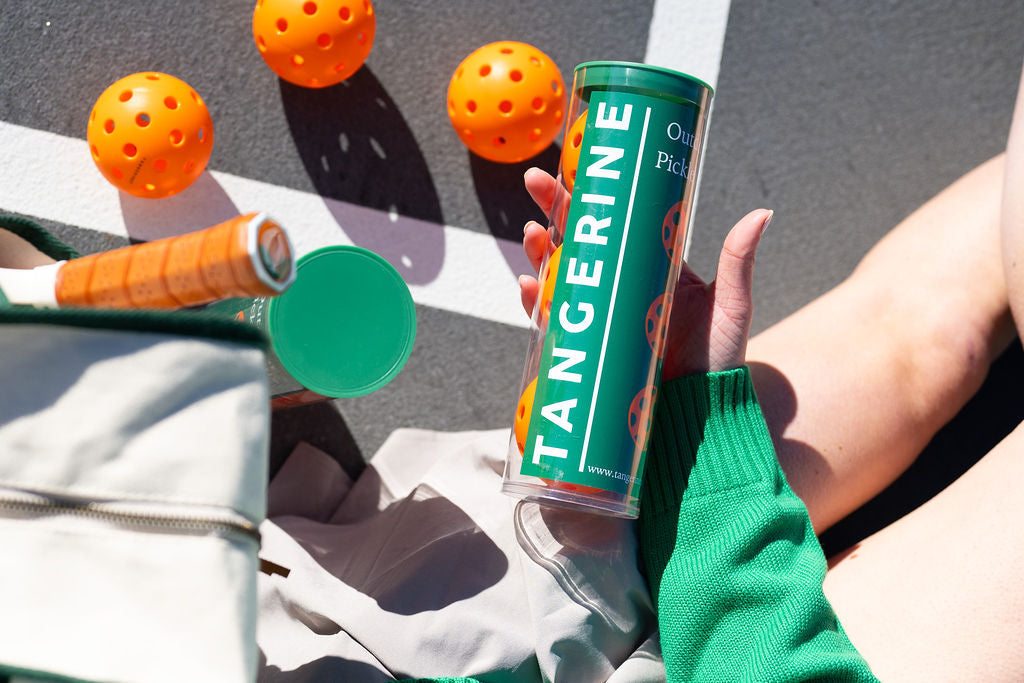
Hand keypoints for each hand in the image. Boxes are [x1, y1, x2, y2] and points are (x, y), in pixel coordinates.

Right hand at [519, 167, 770, 379]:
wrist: (698, 415)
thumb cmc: (719, 360)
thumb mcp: (731, 307)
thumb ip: (738, 262)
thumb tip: (762, 212)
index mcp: (651, 269)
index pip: (618, 224)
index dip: (593, 196)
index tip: (574, 168)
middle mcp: (620, 287)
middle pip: (580, 241)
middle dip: (554, 211)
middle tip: (534, 181)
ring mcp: (600, 315)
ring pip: (560, 275)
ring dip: (540, 252)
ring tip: (531, 233)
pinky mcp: (584, 346)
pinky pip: (551, 320)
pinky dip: (534, 302)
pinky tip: (526, 286)